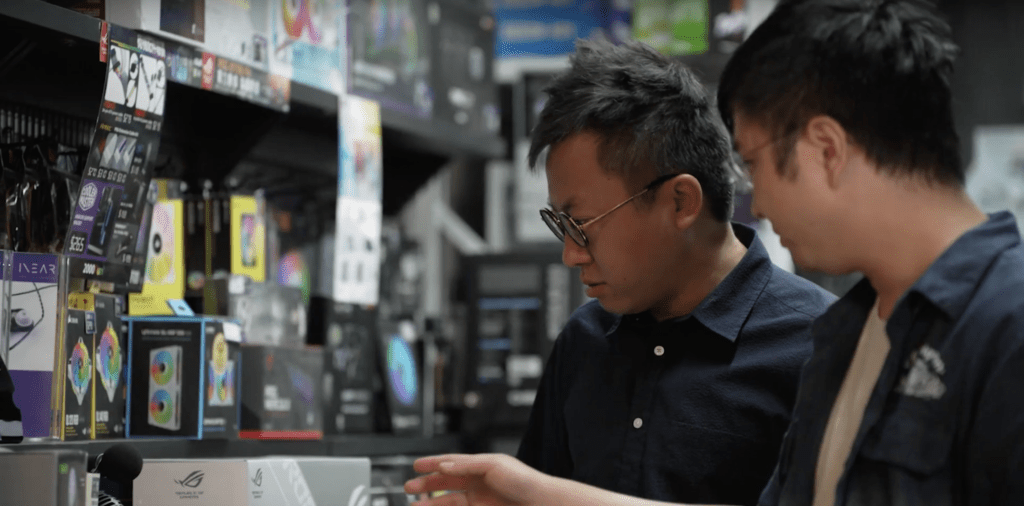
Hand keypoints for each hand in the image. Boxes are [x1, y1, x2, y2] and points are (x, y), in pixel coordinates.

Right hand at [405, 453, 549, 505]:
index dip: (433, 464)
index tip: (416, 465)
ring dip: (431, 504)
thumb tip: (444, 465)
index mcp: (481, 467)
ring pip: (449, 502)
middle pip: (446, 483)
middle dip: (426, 485)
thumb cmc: (525, 481)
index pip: (452, 463)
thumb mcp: (494, 465)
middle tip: (409, 487)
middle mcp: (479, 484)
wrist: (542, 504)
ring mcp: (480, 501)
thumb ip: (467, 465)